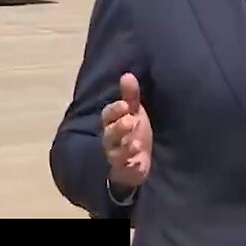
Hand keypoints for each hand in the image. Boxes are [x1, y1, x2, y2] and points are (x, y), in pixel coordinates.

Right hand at [102, 73, 151, 190]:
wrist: (136, 160)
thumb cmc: (133, 131)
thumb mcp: (134, 112)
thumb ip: (130, 96)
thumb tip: (127, 74)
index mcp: (111, 123)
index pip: (108, 115)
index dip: (115, 110)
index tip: (125, 105)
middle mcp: (111, 140)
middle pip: (109, 134)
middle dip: (118, 128)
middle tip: (131, 121)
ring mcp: (117, 157)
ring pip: (115, 153)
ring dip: (125, 148)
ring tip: (136, 143)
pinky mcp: (125, 171)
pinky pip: (125, 170)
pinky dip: (131, 167)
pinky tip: (138, 164)